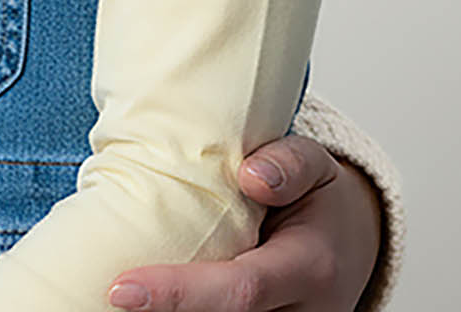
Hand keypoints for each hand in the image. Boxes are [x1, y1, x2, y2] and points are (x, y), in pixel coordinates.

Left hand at [106, 136, 382, 310]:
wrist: (352, 244)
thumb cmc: (319, 200)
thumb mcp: (316, 165)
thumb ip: (288, 164)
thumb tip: (251, 175)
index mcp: (310, 268)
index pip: (239, 290)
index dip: (179, 294)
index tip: (121, 289)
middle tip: (108, 294)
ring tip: (121, 295)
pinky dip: (184, 311)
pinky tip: (149, 302)